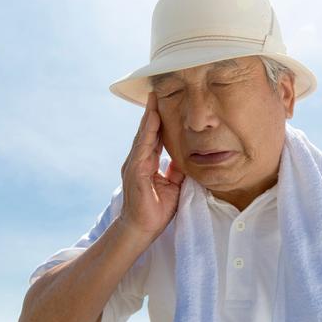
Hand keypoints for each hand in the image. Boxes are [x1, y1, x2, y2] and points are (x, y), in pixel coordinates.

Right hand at [119, 91, 184, 237]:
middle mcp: (138, 160)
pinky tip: (151, 122)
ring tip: (154, 101)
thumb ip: (177, 170)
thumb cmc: (156, 210)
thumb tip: (187, 156)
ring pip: (143, 136)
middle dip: (151, 112)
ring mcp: (134, 165)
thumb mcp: (174, 185)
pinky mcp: (135, 172)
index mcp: (147, 163)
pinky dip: (147, 134)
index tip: (164, 103)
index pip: (154, 137)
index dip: (159, 120)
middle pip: (146, 132)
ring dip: (149, 118)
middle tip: (156, 92)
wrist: (142, 229)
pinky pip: (142, 149)